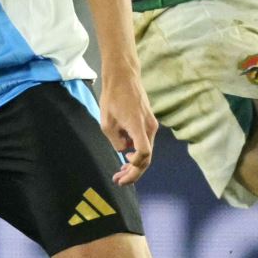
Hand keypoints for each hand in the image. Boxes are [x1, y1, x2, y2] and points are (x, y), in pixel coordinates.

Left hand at [97, 68, 156, 186]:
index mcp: (138, 126)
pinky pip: (145, 142)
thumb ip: (116, 141)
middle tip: (119, 180)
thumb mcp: (106, 123)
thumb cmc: (112, 97)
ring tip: (120, 172)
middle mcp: (150, 127)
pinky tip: (124, 156)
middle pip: (146, 157)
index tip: (122, 174)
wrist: (123, 77)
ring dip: (134, 163)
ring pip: (146, 151)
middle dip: (133, 172)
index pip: (143, 154)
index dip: (134, 169)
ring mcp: (152, 125)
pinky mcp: (149, 122)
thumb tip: (123, 150)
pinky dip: (136, 152)